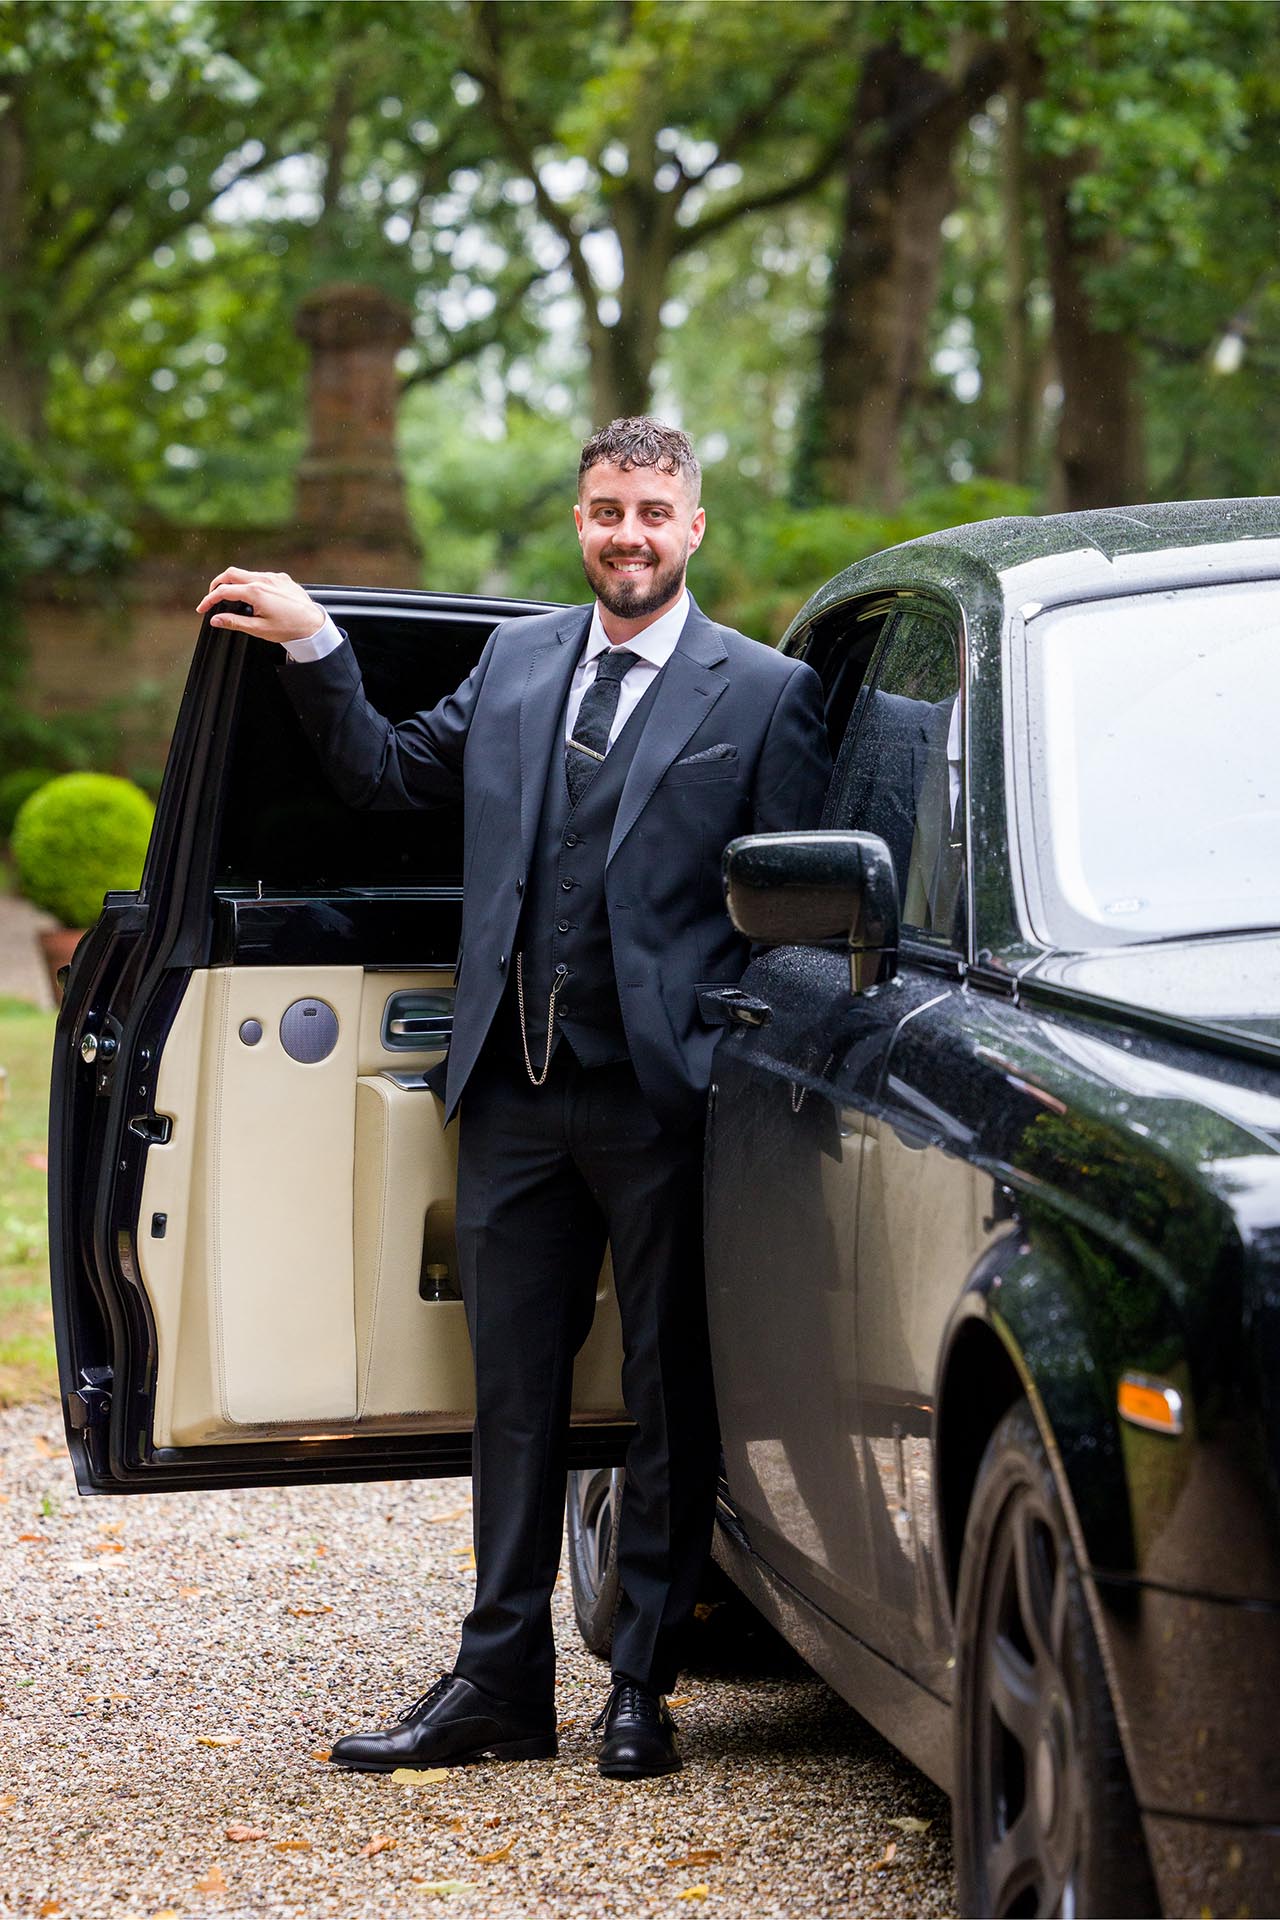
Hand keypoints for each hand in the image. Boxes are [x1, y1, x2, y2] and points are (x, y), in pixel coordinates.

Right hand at [196, 568, 325, 646]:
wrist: (314, 625)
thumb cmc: (289, 629)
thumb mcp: (258, 629)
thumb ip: (234, 622)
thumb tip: (215, 619)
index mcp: (255, 592)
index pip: (224, 591)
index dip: (209, 600)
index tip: (203, 609)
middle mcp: (263, 579)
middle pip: (231, 574)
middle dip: (217, 584)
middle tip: (212, 598)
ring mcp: (273, 577)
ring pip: (246, 573)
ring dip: (235, 583)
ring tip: (232, 599)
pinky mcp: (282, 578)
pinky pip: (261, 576)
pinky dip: (251, 583)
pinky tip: (254, 597)